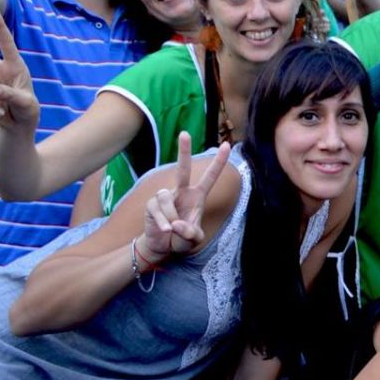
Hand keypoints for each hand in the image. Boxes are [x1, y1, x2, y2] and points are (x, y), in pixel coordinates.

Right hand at [140, 132, 230, 262]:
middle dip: (183, 151)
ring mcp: (165, 196)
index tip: (227, 145)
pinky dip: (163, 223)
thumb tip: (177, 224)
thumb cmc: (182, 238)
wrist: (162, 246)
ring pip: (167, 199)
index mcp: (197, 196)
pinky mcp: (152, 204)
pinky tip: (165, 230)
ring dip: (172, 217)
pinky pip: (158, 210)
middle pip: (182, 169)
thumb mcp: (193, 239)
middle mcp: (181, 192)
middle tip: (184, 133)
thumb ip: (190, 234)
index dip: (219, 162)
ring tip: (173, 229)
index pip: (210, 177)